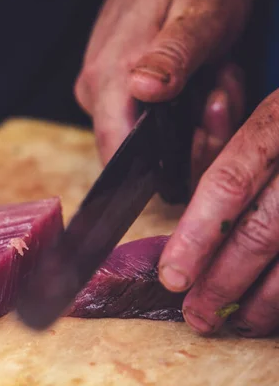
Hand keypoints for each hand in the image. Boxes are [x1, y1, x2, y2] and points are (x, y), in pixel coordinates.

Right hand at [75, 0, 250, 176]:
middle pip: (137, 151)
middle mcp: (94, 91)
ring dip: (190, 120)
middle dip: (189, 136)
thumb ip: (174, 54)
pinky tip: (196, 80)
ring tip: (213, 77)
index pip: (116, 154)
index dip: (160, 165)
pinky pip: (143, 118)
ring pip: (144, 136)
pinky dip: (177, 108)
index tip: (199, 137)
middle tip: (221, 93)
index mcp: (108, 78)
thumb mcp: (200, 16)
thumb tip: (145, 89)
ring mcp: (100, 90)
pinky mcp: (111, 88)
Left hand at [159, 89, 278, 336]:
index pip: (228, 184)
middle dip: (223, 281)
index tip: (172, 276)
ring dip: (264, 301)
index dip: (196, 236)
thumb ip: (227, 154)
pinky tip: (274, 310)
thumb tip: (188, 213)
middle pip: (261, 230)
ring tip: (236, 322)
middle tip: (197, 315)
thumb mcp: (267, 118)